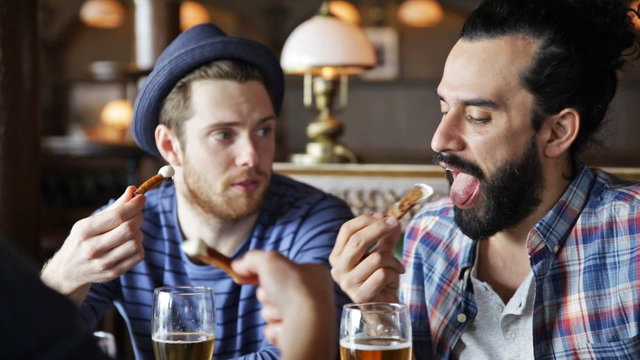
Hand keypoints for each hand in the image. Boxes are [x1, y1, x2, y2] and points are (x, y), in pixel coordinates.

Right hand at [41, 186, 144, 304]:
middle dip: (138, 217)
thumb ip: (114, 208)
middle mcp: (92, 248)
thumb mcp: (91, 222)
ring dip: (139, 233)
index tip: (142, 197)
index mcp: (84, 231)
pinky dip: (139, 246)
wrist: (68, 270)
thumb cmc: (83, 240)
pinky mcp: (113, 273)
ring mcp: (103, 263)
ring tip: (132, 231)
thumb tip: (133, 191)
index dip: (134, 205)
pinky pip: (138, 256)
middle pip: (128, 229)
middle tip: (137, 214)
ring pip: (135, 243)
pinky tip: (130, 244)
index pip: (117, 216)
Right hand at [231, 251, 335, 359]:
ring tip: (282, 313)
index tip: (246, 274)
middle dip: (266, 294)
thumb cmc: (293, 289)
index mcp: (313, 272)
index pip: (282, 269)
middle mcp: (313, 294)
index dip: (263, 271)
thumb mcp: (269, 261)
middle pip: (274, 291)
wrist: (306, 325)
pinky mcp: (298, 335)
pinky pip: (275, 330)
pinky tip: (285, 327)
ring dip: (271, 312)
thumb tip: (237, 265)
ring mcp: (307, 316)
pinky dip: (275, 329)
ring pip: (272, 311)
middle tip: (272, 294)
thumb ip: (252, 259)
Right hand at [329, 213, 404, 302]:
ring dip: (392, 259)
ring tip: (396, 265)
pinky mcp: (360, 296)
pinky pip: (383, 274)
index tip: (384, 216)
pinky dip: (394, 272)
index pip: (346, 230)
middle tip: (395, 223)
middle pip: (357, 241)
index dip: (366, 220)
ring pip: (375, 258)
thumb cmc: (378, 279)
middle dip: (379, 228)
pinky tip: (395, 277)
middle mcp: (338, 269)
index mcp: (337, 256)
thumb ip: (385, 238)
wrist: (381, 308)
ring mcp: (347, 284)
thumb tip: (394, 220)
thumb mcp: (381, 253)